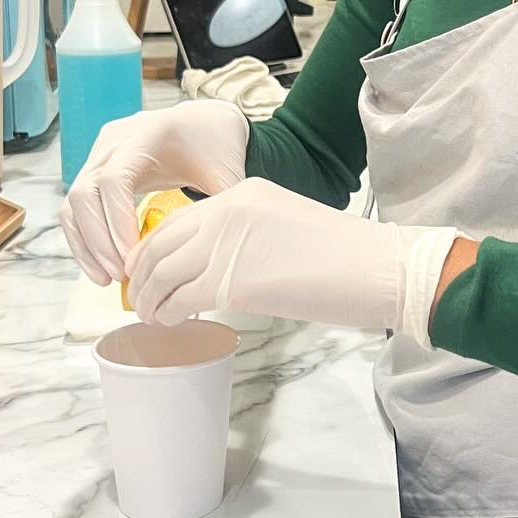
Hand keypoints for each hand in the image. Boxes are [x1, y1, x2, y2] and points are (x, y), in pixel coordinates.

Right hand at [61, 102, 249, 285]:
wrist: (203, 123)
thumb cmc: (215, 146)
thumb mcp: (226, 171)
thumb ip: (221, 207)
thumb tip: (215, 252)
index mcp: (145, 134)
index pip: (113, 179)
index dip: (117, 222)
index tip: (133, 258)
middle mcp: (113, 141)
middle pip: (84, 193)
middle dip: (99, 240)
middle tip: (122, 275)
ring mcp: (99, 154)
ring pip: (73, 203)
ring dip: (87, 245)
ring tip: (108, 280)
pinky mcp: (94, 170)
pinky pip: (76, 208)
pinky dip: (84, 240)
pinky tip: (101, 268)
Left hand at [124, 178, 458, 341]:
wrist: (377, 268)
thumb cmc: (346, 256)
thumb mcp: (286, 225)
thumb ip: (248, 236)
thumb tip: (219, 268)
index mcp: (242, 192)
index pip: (178, 219)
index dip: (153, 249)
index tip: (148, 273)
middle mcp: (227, 210)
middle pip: (159, 243)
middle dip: (142, 275)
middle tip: (140, 300)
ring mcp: (226, 244)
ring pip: (161, 272)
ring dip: (149, 299)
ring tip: (152, 318)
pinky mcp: (232, 282)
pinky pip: (179, 300)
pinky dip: (166, 314)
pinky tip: (170, 324)